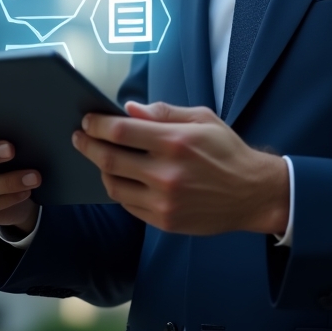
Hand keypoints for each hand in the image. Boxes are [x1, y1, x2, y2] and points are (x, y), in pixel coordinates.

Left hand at [72, 102, 289, 236]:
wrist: (251, 193)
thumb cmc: (227, 151)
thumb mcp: (202, 119)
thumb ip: (163, 113)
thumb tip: (129, 109)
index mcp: (175, 142)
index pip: (121, 132)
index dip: (97, 125)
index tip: (87, 121)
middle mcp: (166, 173)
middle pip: (109, 159)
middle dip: (88, 145)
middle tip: (79, 137)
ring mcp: (163, 201)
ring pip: (113, 185)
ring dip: (101, 169)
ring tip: (100, 157)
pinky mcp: (164, 221)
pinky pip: (128, 204)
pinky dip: (119, 189)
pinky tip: (120, 178)